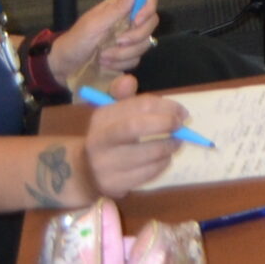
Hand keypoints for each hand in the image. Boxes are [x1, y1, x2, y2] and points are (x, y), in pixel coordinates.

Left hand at [48, 0, 160, 89]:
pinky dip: (120, 64)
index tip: (136, 21)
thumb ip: (117, 9)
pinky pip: (136, 59)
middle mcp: (128, 22)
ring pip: (145, 44)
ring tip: (103, 57)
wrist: (64, 67)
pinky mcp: (127, 57)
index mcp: (121, 9)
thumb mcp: (93, 24)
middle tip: (116, 42)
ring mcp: (129, 40)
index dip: (148, 9)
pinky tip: (106, 64)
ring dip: (123, 54)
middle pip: (151, 23)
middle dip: (135, 36)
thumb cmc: (76, 41)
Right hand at [79, 77, 183, 200]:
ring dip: (169, 146)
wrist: (83, 171)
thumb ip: (123, 96)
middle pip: (135, 127)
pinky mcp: (114, 185)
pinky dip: (162, 164)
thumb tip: (128, 80)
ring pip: (147, 154)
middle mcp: (100, 140)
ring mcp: (105, 165)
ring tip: (176, 143)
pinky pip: (147, 174)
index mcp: (102, 118)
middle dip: (165, 123)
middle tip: (181, 126)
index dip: (165, 106)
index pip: (137, 105)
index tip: (182, 112)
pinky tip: (163, 158)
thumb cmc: (108, 136)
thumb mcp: (111, 114)